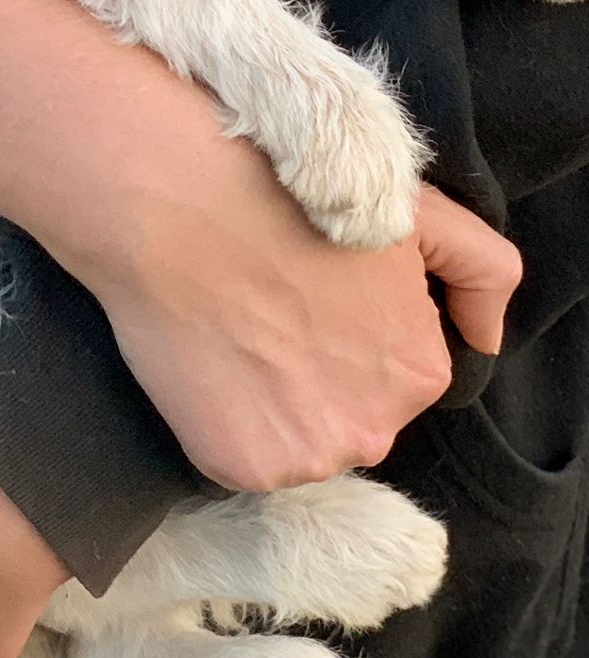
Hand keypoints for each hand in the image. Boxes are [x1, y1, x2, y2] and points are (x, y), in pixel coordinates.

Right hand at [80, 158, 521, 494]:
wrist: (170, 196)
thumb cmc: (285, 189)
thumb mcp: (414, 207)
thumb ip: (481, 269)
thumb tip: (487, 339)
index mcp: (420, 369)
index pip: (385, 370)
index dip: (340, 327)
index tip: (300, 286)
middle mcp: (378, 428)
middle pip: (344, 411)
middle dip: (310, 371)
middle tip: (261, 304)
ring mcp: (309, 454)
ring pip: (294, 438)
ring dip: (267, 402)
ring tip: (229, 327)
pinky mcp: (242, 467)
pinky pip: (238, 455)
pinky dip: (219, 419)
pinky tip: (203, 360)